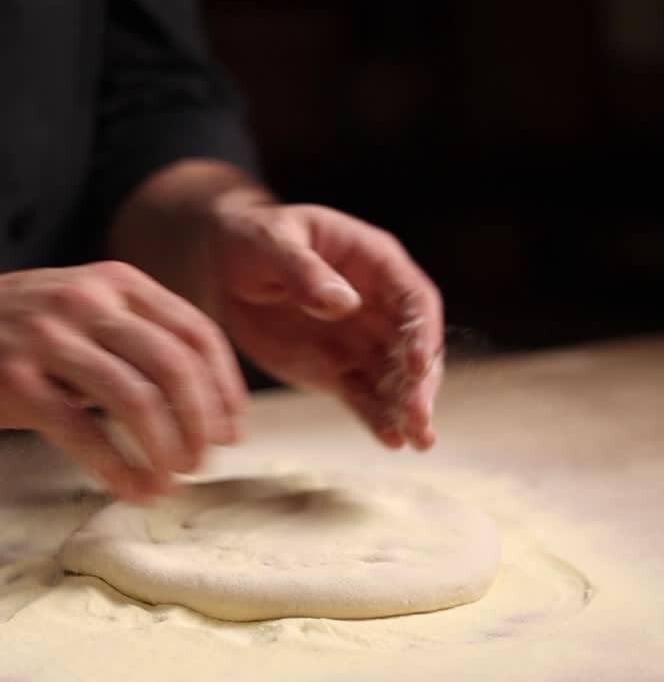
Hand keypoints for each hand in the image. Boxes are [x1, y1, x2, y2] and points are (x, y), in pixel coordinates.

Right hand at [0, 262, 245, 500]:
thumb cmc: (24, 331)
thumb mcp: (85, 309)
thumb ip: (139, 336)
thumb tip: (208, 405)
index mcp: (117, 282)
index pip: (196, 333)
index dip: (225, 388)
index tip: (232, 430)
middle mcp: (87, 301)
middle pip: (175, 368)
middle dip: (199, 425)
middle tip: (201, 461)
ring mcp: (48, 337)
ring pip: (137, 400)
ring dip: (165, 450)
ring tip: (169, 480)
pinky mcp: (16, 380)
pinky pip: (85, 433)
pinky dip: (119, 470)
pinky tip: (133, 490)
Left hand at [213, 199, 443, 449]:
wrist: (222, 268)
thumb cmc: (252, 240)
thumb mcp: (272, 243)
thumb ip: (304, 271)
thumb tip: (344, 303)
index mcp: (374, 262)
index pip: (414, 299)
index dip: (422, 332)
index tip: (418, 365)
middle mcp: (379, 304)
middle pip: (415, 345)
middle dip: (420, 382)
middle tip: (419, 417)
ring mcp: (361, 341)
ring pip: (396, 378)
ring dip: (408, 408)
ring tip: (418, 441)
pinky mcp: (338, 371)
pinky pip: (364, 397)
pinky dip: (378, 418)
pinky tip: (390, 441)